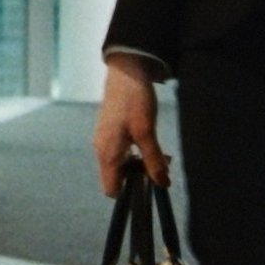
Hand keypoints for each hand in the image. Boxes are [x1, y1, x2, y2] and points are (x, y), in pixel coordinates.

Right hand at [93, 59, 168, 195]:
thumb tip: (163, 184)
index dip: (130, 193)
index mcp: (107, 154)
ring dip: (139, 164)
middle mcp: (101, 150)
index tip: (150, 185)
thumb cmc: (134, 100)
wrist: (126, 71)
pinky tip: (149, 142)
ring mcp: (104, 140)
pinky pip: (120, 152)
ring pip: (121, 165)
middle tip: (161, 166)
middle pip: (117, 179)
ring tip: (160, 154)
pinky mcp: (109, 132)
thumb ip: (154, 160)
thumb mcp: (147, 132)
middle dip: (139, 178)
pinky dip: (135, 153)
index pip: (112, 190)